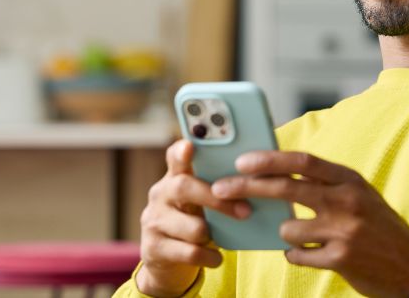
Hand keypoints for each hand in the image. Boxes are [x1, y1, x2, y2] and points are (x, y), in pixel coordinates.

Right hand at [135, 139, 251, 297]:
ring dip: (212, 235)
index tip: (190, 145)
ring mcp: (154, 221)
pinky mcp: (154, 248)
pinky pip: (190, 252)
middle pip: (185, 187)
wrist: (165, 262)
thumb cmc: (190, 224)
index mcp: (174, 179)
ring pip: (193, 227)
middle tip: (246, 211)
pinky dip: (209, 257)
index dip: (181, 151)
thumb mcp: (198, 203)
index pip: (175, 157)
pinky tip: (215, 257)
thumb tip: (253, 181)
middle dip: (218, 200)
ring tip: (216, 238)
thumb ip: (214, 188)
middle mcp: (160, 195)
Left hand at [211, 151, 408, 297]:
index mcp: (349, 180)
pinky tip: (310, 253)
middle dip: (247, 187)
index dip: (269, 159)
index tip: (242, 161)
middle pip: (285, 188)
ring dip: (285, 232)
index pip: (303, 161)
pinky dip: (296, 254)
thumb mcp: (356, 194)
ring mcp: (344, 231)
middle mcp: (346, 201)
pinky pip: (297, 255)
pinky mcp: (341, 259)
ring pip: (287, 227)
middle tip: (221, 189)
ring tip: (303, 236)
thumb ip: (323, 183)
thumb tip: (273, 171)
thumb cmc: (376, 226)